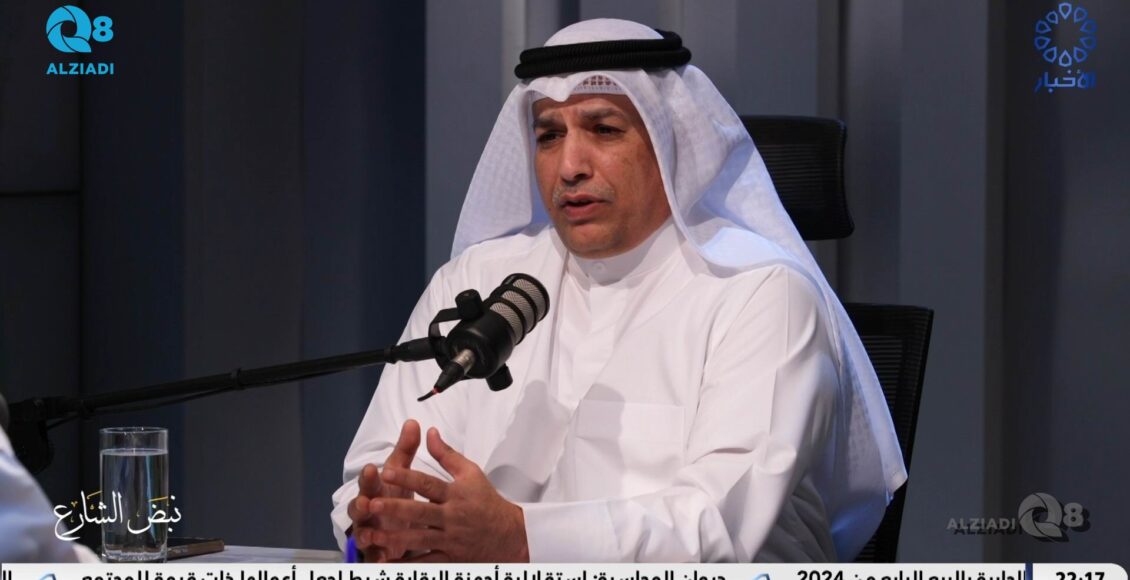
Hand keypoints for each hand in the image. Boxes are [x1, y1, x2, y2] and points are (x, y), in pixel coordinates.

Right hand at [347, 419, 420, 561]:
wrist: (397, 527)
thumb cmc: (395, 496)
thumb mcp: (400, 474)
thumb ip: (406, 450)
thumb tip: (413, 422)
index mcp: (375, 490)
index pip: (369, 481)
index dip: (369, 476)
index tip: (371, 468)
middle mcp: (368, 511)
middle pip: (358, 508)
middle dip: (360, 505)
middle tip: (365, 503)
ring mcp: (369, 532)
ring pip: (361, 533)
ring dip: (363, 533)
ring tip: (367, 534)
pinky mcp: (375, 552)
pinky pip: (372, 556)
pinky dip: (375, 558)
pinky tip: (380, 559)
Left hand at [370, 427, 528, 562]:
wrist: (510, 535)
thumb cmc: (486, 501)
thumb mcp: (471, 473)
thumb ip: (446, 454)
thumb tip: (430, 432)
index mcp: (456, 494)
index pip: (428, 483)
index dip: (407, 477)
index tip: (387, 471)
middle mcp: (452, 516)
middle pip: (421, 512)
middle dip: (397, 508)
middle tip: (373, 504)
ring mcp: (450, 539)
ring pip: (420, 539)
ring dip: (395, 537)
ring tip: (372, 534)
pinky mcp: (450, 558)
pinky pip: (427, 563)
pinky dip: (408, 565)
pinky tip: (388, 562)